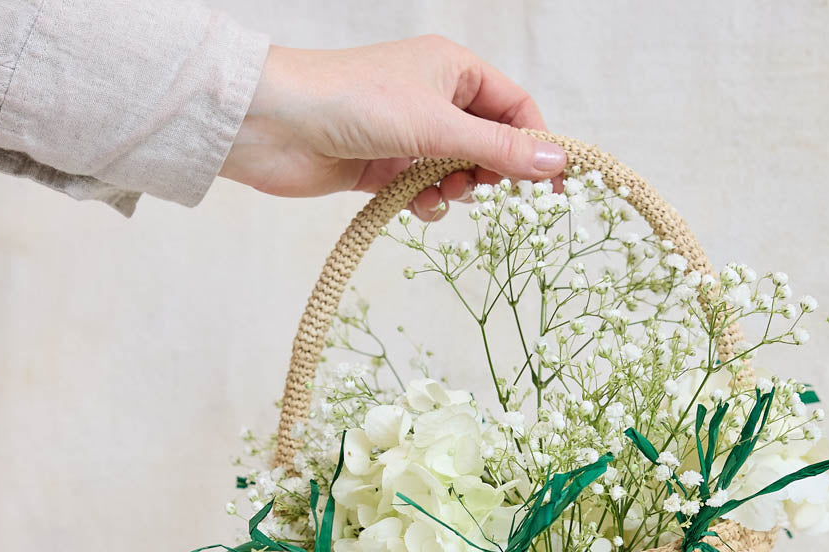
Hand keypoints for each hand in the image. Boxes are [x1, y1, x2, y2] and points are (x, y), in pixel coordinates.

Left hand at [219, 35, 565, 218]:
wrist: (273, 125)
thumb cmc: (352, 102)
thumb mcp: (436, 124)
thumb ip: (498, 148)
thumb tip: (555, 162)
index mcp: (453, 69)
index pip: (515, 108)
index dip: (537, 145)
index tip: (554, 188)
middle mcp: (435, 98)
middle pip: (490, 144)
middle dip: (490, 172)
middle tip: (481, 190)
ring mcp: (410, 135)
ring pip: (458, 172)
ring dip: (456, 190)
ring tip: (437, 191)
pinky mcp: (385, 167)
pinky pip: (425, 190)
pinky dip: (427, 202)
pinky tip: (414, 204)